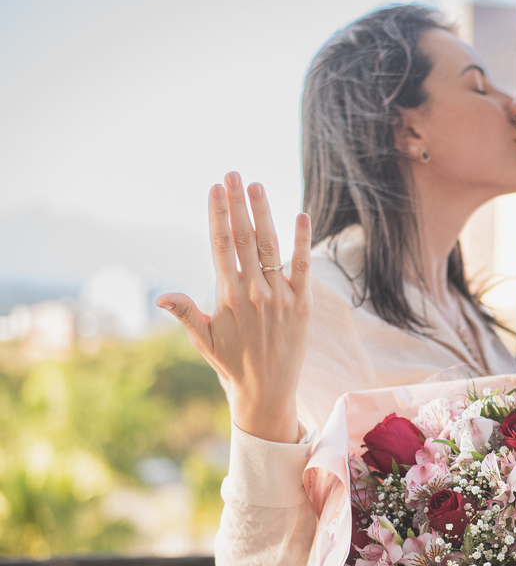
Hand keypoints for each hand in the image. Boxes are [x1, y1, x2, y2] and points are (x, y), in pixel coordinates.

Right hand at [157, 172, 311, 442]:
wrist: (266, 392)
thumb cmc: (230, 364)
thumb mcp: (202, 339)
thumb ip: (185, 313)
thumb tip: (161, 296)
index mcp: (227, 296)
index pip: (221, 246)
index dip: (218, 214)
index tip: (215, 189)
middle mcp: (254, 293)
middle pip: (245, 238)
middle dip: (238, 204)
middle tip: (233, 173)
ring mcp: (280, 297)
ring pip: (271, 246)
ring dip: (265, 213)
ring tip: (257, 185)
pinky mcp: (302, 304)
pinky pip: (304, 266)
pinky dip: (302, 241)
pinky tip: (301, 215)